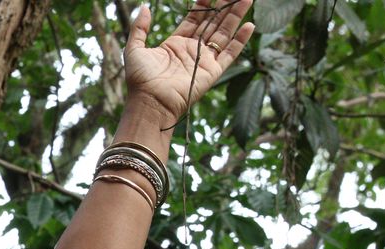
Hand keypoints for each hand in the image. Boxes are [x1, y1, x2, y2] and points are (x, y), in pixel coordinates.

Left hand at [124, 0, 254, 122]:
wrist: (150, 102)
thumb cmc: (140, 79)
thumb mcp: (134, 48)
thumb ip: (140, 27)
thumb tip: (143, 6)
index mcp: (175, 44)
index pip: (194, 19)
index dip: (204, 4)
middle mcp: (192, 50)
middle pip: (212, 23)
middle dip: (224, 6)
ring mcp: (204, 60)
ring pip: (224, 33)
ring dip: (236, 16)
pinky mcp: (213, 71)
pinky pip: (230, 53)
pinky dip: (241, 40)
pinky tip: (250, 25)